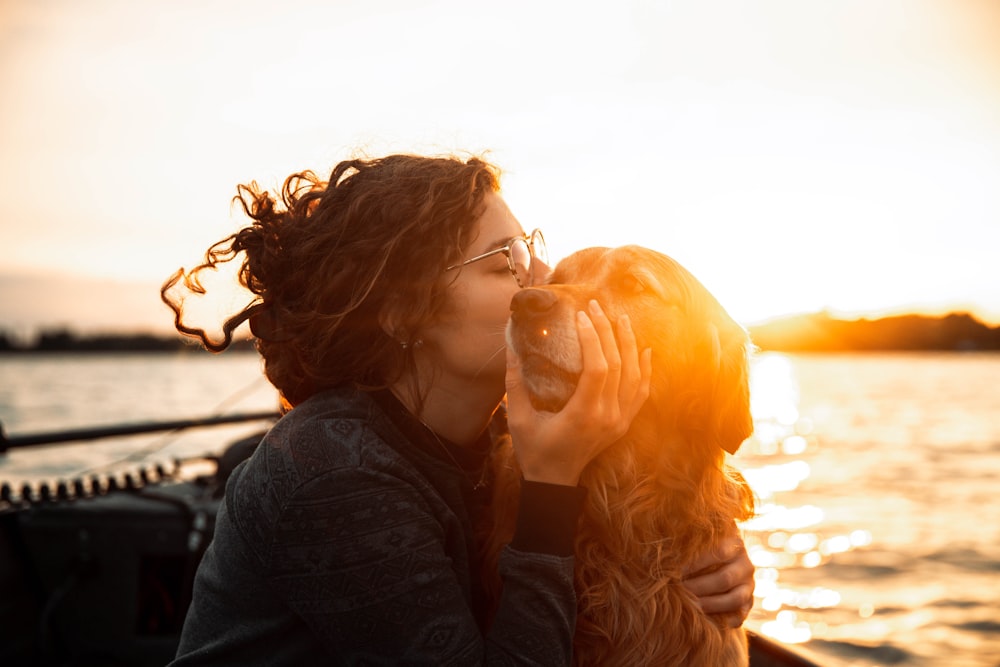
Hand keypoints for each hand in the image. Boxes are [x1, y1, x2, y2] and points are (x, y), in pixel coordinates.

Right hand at [506, 299, 651, 485]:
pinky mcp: (622, 424)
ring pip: (634, 376)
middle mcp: (607, 417)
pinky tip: (644, 350)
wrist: (554, 482)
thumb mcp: (518, 418)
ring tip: (620, 319)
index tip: (580, 315)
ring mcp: (619, 422)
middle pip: (618, 365)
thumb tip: (510, 345)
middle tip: (595, 307)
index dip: (592, 338)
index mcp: (584, 414)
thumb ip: (515, 381)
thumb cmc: (533, 451)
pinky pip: (641, 393)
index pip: (597, 368)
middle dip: (607, 332)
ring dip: (629, 344)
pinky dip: (645, 370)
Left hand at [681, 529, 754, 627]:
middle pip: (724, 578)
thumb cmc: (696, 548)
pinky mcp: (748, 606)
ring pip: (734, 599)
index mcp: (734, 542)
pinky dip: (722, 620)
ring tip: (687, 605)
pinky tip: (702, 619)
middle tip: (676, 590)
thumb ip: (685, 537)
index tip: (673, 569)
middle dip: (697, 586)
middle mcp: (745, 564)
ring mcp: (749, 586)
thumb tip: (662, 539)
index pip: (718, 552)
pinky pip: (738, 616)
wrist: (714, 566)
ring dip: (708, 604)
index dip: (695, 562)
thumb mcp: (695, 539)